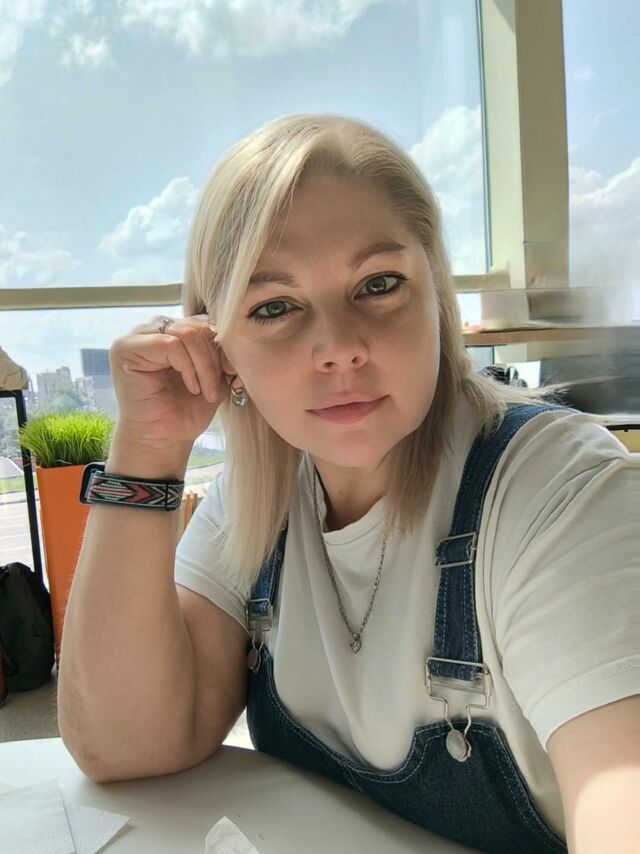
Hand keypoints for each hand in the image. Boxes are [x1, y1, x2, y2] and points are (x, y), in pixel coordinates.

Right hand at [109, 314, 231, 450]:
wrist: (163, 441)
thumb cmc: (185, 412)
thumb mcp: (214, 376)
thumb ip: (222, 353)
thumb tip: (238, 336)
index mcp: (173, 332)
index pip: (203, 322)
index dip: (222, 345)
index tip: (232, 373)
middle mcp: (153, 329)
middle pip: (196, 326)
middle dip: (214, 358)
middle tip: (215, 387)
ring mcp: (137, 336)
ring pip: (186, 333)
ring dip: (203, 365)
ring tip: (204, 391)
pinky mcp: (126, 348)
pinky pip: (170, 344)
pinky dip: (188, 367)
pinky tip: (191, 387)